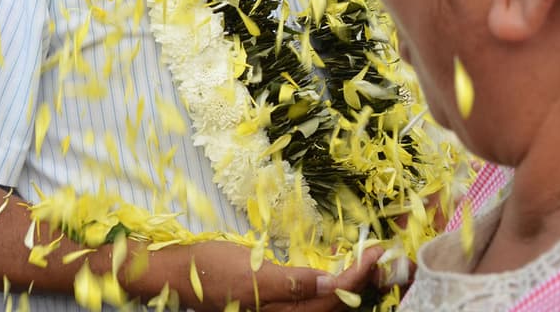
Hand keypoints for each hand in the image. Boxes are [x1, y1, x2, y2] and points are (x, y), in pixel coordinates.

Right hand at [144, 241, 383, 310]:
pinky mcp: (274, 302)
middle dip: (361, 281)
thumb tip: (331, 281)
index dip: (358, 275)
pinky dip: (329, 283)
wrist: (178, 273)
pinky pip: (311, 297)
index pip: (333, 296)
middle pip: (335, 303)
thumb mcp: (252, 275)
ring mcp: (280, 311)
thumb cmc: (211, 271)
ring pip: (325, 302)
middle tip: (382, 254)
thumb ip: (293, 283)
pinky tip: (336, 268)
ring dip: (349, 282)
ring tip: (368, 260)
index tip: (376, 252)